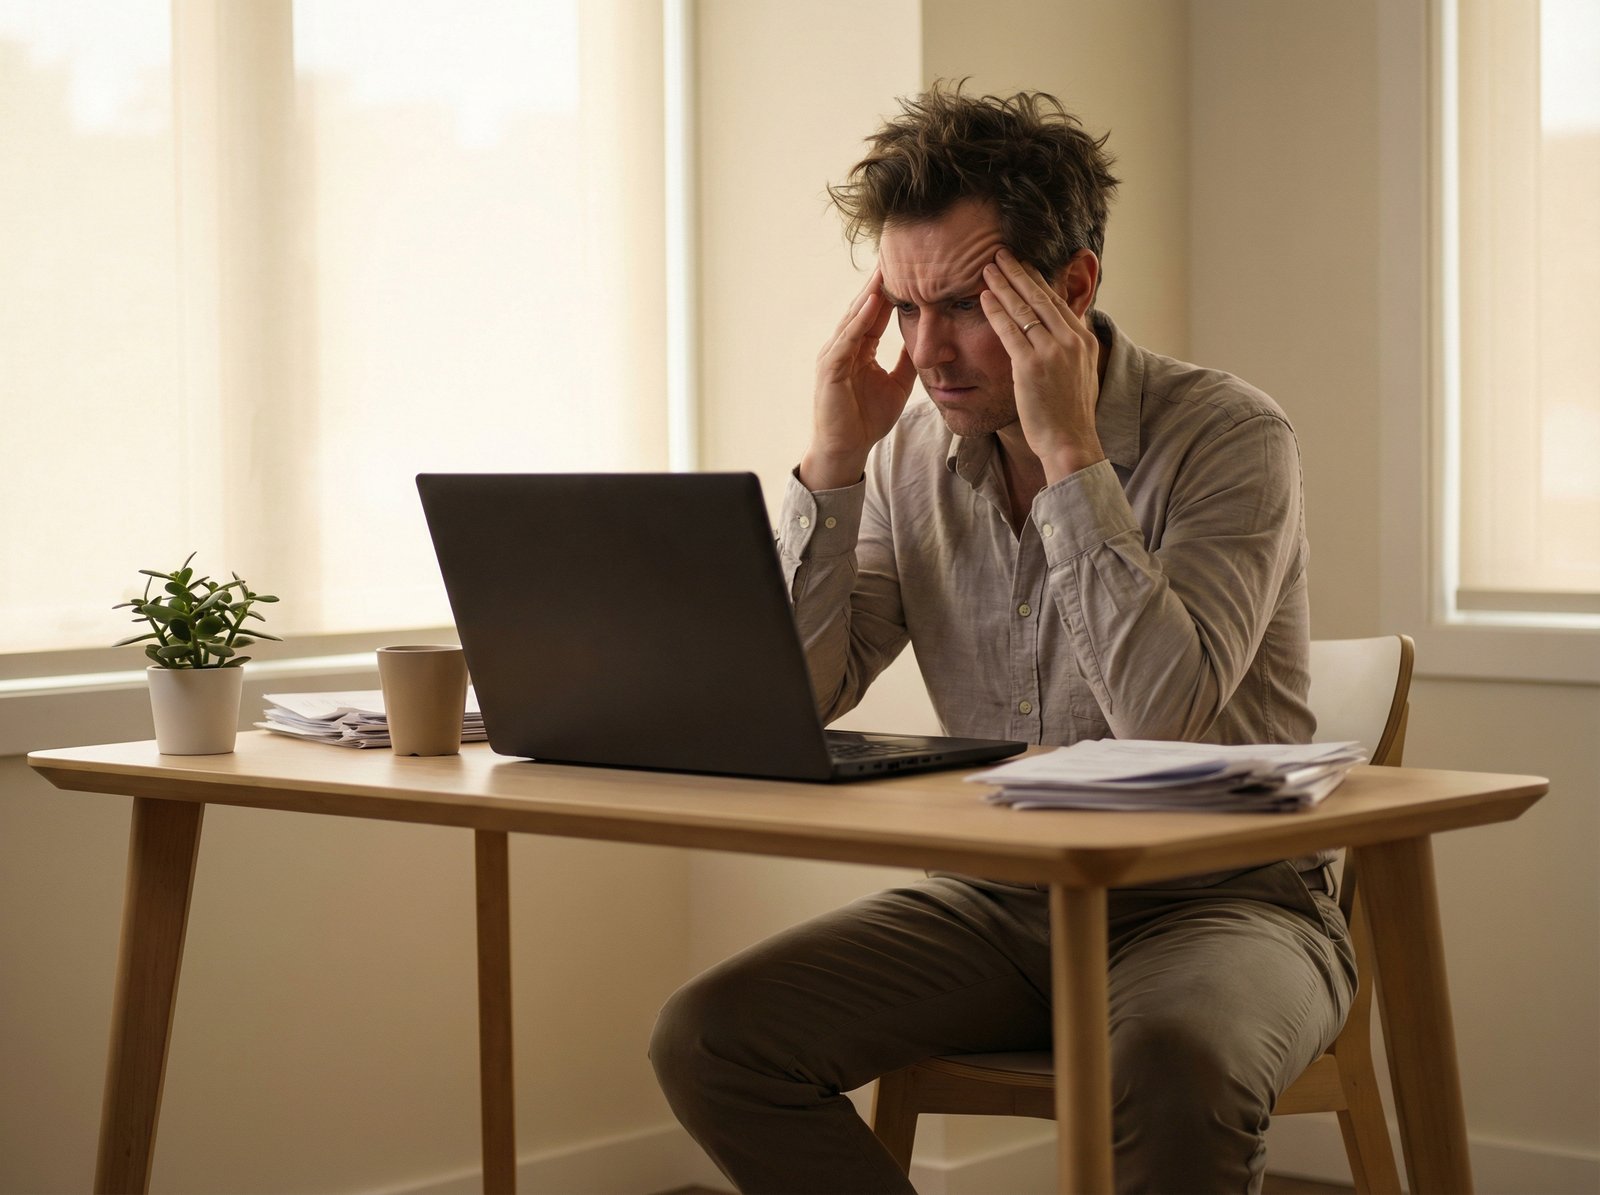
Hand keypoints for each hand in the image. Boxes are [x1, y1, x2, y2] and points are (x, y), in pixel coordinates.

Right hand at [800, 267, 916, 490]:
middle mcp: (842, 347)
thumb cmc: (866, 421)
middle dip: (878, 282)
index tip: (908, 268)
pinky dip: (860, 319)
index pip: (875, 313)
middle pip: (863, 308)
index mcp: (858, 350)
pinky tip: (873, 301)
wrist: (846, 450)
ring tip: (886, 268)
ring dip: (869, 292)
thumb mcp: (897, 385)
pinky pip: (847, 338)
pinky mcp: (830, 369)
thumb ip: (906, 362)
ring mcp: (833, 355)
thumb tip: (924, 343)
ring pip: (854, 317)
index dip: (890, 291)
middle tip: (896, 253)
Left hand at [979, 248, 1105, 481]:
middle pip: (1040, 297)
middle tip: (1000, 254)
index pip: (1057, 301)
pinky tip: (983, 296)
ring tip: (987, 268)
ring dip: (1003, 285)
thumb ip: (1072, 351)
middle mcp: (1071, 340)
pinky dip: (995, 310)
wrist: (1070, 442)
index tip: (1022, 264)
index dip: (1037, 280)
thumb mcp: (1081, 375)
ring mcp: (1052, 352)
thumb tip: (1066, 334)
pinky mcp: (1031, 365)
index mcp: (1084, 340)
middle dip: (1018, 273)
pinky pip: (1009, 330)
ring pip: (1024, 309)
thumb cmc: (1070, 415)